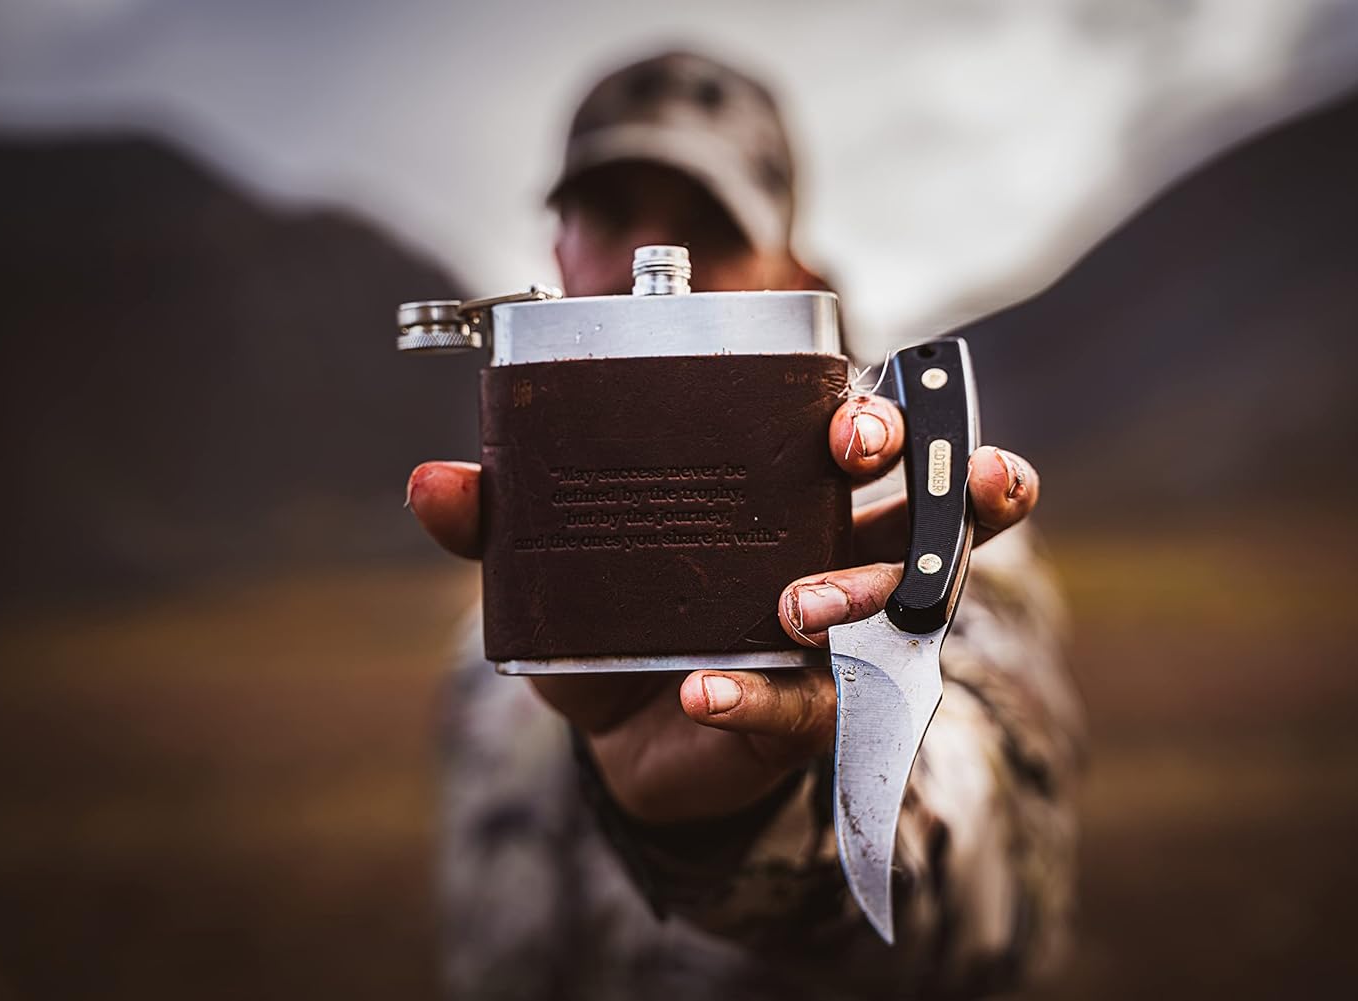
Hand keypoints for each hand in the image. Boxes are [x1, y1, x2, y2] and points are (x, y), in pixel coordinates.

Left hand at [407, 395, 1039, 823]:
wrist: (630, 740)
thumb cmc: (617, 620)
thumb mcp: (557, 565)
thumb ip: (504, 521)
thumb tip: (432, 482)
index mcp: (790, 490)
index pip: (857, 434)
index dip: (876, 415)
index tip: (846, 417)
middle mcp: (838, 551)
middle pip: (922, 502)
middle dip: (924, 475)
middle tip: (853, 458)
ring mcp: (839, 637)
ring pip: (912, 602)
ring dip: (869, 590)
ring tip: (803, 604)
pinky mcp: (808, 714)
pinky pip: (801, 707)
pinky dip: (753, 699)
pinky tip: (705, 692)